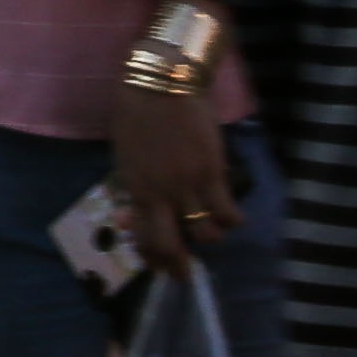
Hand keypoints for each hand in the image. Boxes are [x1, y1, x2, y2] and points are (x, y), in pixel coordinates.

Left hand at [111, 65, 238, 278]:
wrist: (161, 81)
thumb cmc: (135, 110)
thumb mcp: (124, 152)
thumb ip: (131, 185)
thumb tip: (131, 216)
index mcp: (133, 186)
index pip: (141, 236)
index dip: (152, 257)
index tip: (160, 266)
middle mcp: (158, 192)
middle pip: (171, 245)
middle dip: (179, 266)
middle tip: (186, 275)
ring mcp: (187, 184)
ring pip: (206, 233)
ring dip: (209, 237)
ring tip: (210, 229)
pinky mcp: (212, 173)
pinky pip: (228, 212)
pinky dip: (233, 220)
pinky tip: (232, 215)